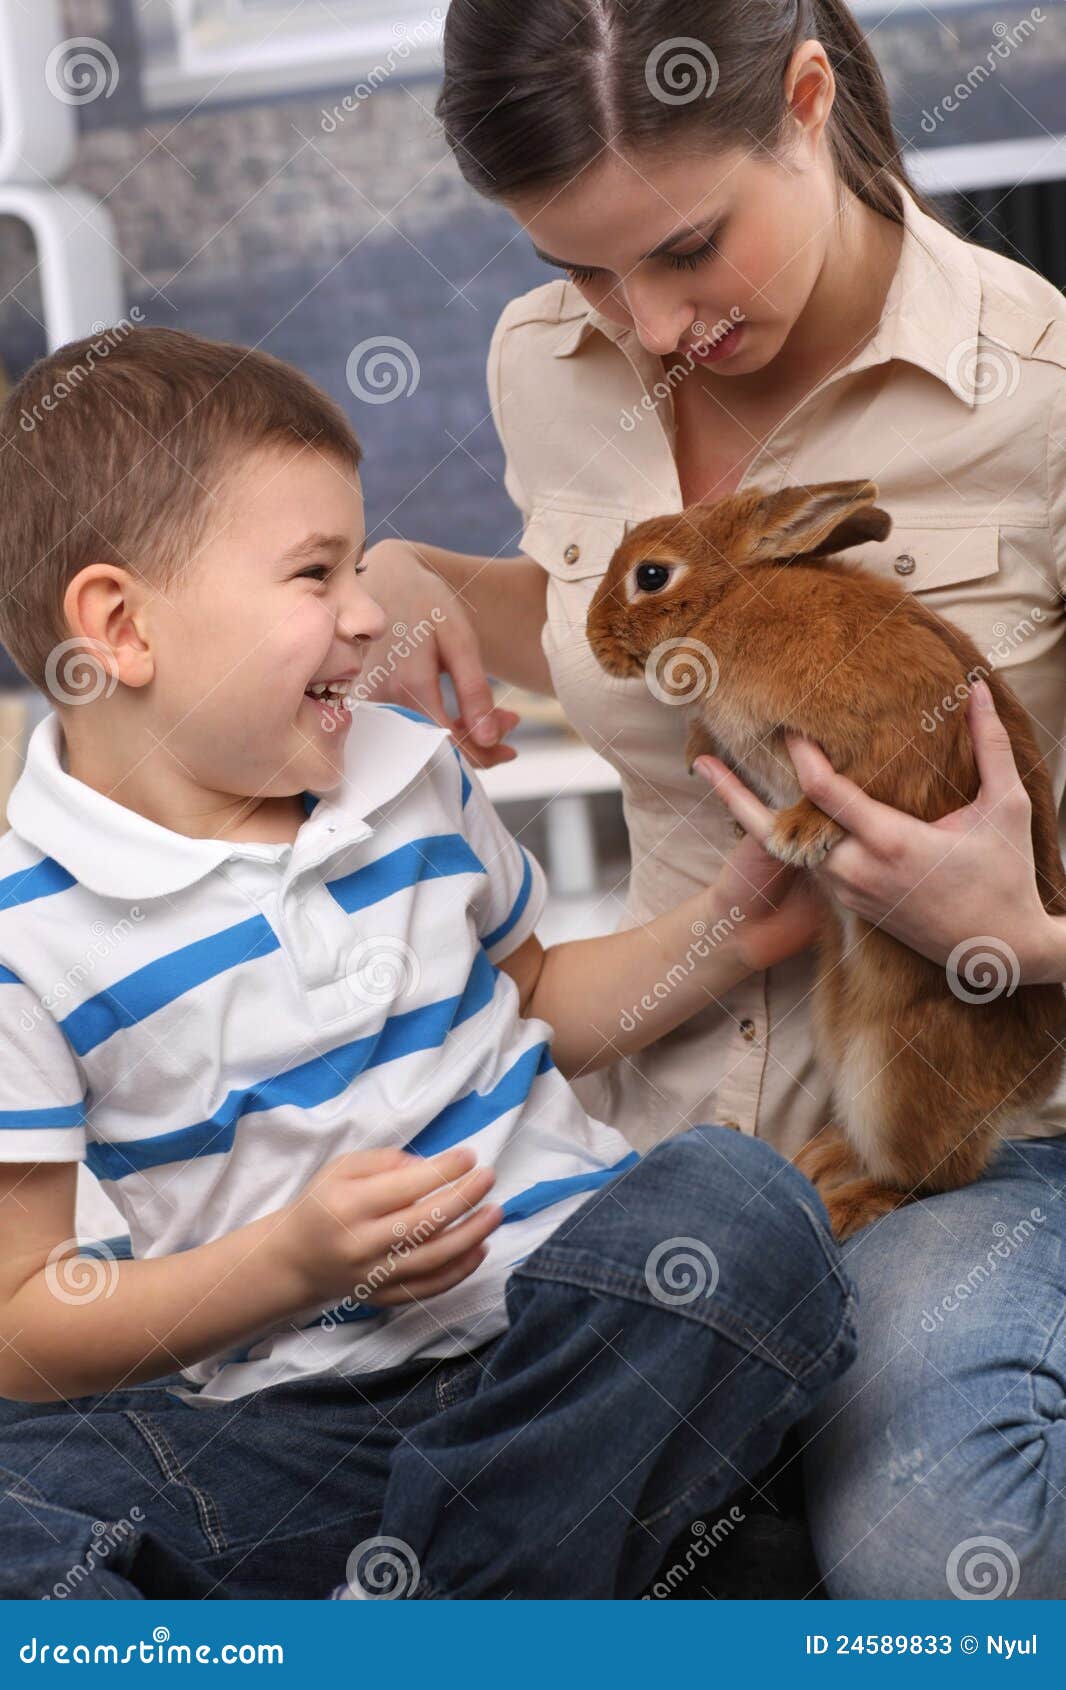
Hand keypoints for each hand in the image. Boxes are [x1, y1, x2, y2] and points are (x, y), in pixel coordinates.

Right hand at [276, 1145, 503, 1309]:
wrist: (296, 1259)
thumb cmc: (323, 1204)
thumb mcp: (341, 1168)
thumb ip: (383, 1161)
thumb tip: (429, 1166)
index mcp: (347, 1205)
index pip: (405, 1186)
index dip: (443, 1170)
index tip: (470, 1156)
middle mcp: (361, 1244)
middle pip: (424, 1222)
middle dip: (464, 1197)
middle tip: (489, 1177)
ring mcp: (374, 1276)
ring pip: (432, 1259)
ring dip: (471, 1235)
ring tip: (495, 1212)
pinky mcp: (384, 1297)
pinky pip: (428, 1288)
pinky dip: (459, 1271)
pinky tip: (480, 1248)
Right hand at [360, 540, 519, 767]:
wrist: (387, 581)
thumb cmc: (427, 604)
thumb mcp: (460, 640)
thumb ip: (474, 691)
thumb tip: (488, 740)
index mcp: (408, 686)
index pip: (448, 744)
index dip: (482, 753)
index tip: (511, 748)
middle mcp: (383, 702)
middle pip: (436, 750)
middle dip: (477, 745)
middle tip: (508, 722)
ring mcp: (371, 705)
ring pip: (423, 743)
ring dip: (461, 737)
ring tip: (490, 715)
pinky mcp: (369, 705)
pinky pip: (409, 732)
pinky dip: (440, 730)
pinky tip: (461, 715)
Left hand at [696, 679, 1059, 983]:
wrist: (999, 954)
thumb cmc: (1006, 878)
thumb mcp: (1005, 810)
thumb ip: (990, 747)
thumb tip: (982, 690)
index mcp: (891, 842)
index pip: (825, 792)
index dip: (801, 754)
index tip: (785, 724)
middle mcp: (859, 870)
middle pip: (783, 824)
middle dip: (745, 791)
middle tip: (715, 752)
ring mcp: (851, 891)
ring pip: (793, 847)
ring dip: (760, 814)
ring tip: (727, 772)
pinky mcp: (852, 905)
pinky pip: (811, 864)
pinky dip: (791, 837)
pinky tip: (774, 809)